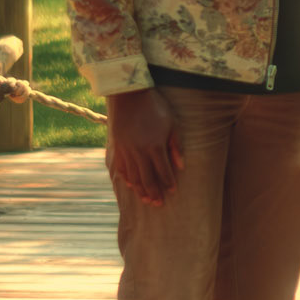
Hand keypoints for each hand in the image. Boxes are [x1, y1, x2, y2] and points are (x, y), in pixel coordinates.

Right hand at [107, 88, 184, 205]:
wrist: (129, 95)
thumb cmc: (155, 108)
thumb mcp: (172, 124)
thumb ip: (176, 146)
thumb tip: (181, 167)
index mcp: (155, 146)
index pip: (164, 172)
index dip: (169, 184)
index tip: (172, 192)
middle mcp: (140, 152)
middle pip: (148, 179)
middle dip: (154, 193)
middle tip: (158, 204)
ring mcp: (127, 150)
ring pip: (134, 177)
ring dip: (141, 190)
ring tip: (146, 200)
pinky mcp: (118, 147)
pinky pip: (122, 168)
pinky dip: (128, 179)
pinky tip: (132, 185)